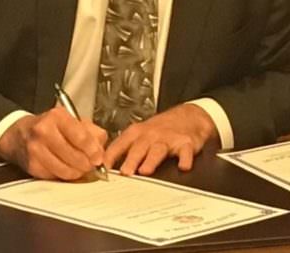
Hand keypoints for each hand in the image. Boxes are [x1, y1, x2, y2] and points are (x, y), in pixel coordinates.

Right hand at [0, 107, 106, 179]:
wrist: (19, 134)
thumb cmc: (49, 127)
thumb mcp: (72, 120)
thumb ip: (92, 132)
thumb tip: (101, 151)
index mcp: (57, 117)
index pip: (81, 137)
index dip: (94, 151)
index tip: (98, 158)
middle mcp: (44, 131)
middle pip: (75, 157)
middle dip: (87, 164)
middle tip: (90, 164)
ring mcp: (36, 149)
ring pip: (67, 171)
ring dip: (77, 172)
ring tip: (79, 167)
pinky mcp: (32, 166)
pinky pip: (56, 177)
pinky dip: (64, 175)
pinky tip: (64, 167)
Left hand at [104, 103, 218, 175]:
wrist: (188, 116)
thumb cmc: (160, 129)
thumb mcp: (140, 133)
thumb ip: (125, 149)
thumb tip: (105, 166)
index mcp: (137, 133)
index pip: (120, 144)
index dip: (110, 156)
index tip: (102, 167)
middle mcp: (151, 135)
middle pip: (139, 147)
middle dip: (131, 160)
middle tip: (124, 173)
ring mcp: (168, 139)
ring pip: (158, 150)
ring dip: (151, 160)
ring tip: (145, 171)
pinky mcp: (185, 143)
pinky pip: (185, 152)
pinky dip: (184, 159)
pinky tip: (182, 167)